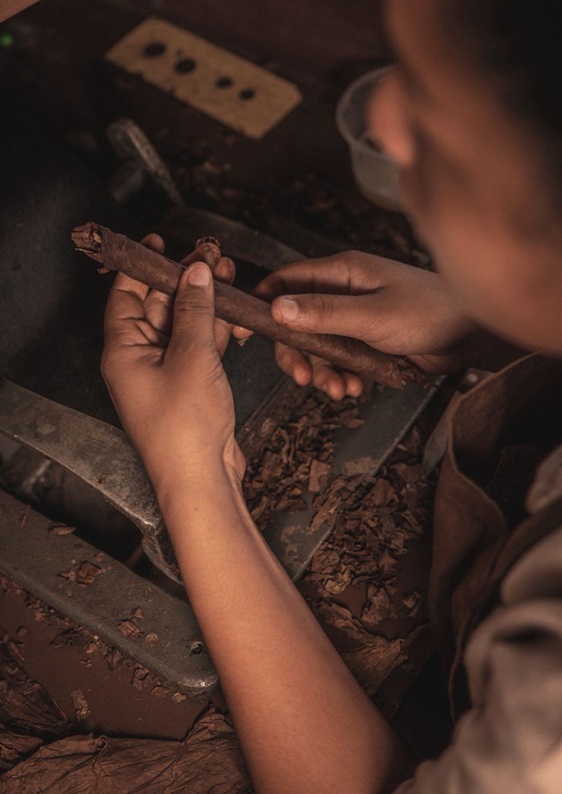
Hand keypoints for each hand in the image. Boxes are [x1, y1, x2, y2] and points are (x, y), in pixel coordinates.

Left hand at [102, 235, 244, 491]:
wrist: (201, 477)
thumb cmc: (185, 427)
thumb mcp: (192, 357)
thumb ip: (195, 310)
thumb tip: (196, 272)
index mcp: (124, 350)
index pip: (126, 295)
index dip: (142, 267)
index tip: (160, 242)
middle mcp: (139, 358)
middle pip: (158, 305)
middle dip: (185, 280)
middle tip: (211, 255)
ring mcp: (165, 371)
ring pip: (183, 324)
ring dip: (204, 302)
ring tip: (228, 275)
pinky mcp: (189, 384)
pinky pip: (198, 346)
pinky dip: (214, 330)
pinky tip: (234, 315)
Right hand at [234, 251, 476, 398]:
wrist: (472, 336)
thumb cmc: (430, 312)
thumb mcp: (373, 314)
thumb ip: (324, 312)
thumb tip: (277, 308)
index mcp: (341, 273)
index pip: (286, 282)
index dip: (262, 304)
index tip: (244, 332)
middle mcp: (343, 293)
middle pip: (297, 322)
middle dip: (296, 352)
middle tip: (302, 377)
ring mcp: (354, 318)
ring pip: (318, 346)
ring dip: (321, 370)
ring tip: (336, 389)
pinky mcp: (367, 342)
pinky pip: (340, 360)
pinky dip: (341, 376)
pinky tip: (353, 389)